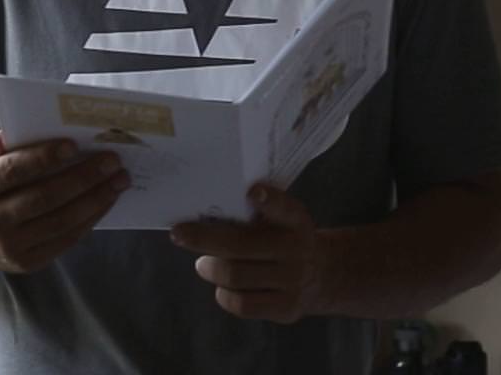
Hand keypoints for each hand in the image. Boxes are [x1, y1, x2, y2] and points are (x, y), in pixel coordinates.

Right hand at [0, 130, 129, 274]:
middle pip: (45, 197)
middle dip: (83, 177)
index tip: (74, 145)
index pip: (13, 171)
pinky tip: (106, 201)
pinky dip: (91, 218)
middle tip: (111, 160)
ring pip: (61, 220)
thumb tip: (12, 135)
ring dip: (96, 199)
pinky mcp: (29, 262)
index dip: (44, 158)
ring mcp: (11, 246)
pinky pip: (66, 239)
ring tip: (118, 180)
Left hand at [170, 185, 324, 323]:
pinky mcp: (286, 307)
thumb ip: (253, 215)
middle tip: (179, 234)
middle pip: (241, 244)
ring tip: (203, 264)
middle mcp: (297, 249)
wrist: (321, 275)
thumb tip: (202, 216)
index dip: (269, 200)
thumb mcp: (281, 220)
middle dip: (202, 238)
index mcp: (296, 221)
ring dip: (211, 268)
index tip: (251, 191)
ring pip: (236, 275)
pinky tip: (222, 287)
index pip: (284, 208)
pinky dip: (224, 294)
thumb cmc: (284, 239)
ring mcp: (292, 280)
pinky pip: (243, 304)